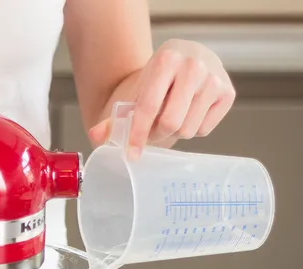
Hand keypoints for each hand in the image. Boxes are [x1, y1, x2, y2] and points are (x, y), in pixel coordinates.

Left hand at [90, 40, 235, 159]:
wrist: (178, 65)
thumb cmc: (152, 84)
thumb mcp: (131, 95)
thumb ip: (112, 118)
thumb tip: (96, 135)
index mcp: (167, 59)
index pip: (148, 107)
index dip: (137, 134)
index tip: (131, 153)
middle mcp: (194, 64)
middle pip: (170, 123)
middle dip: (156, 135)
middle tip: (150, 133)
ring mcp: (215, 78)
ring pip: (188, 129)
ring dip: (174, 133)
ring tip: (169, 118)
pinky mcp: (228, 93)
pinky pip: (204, 130)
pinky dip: (192, 129)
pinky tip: (188, 114)